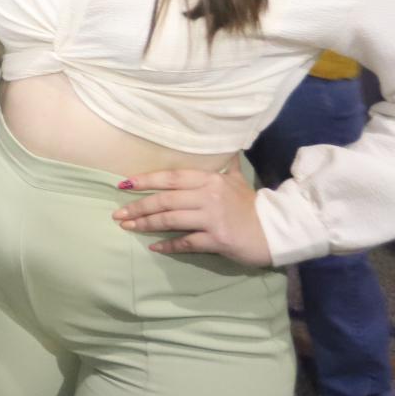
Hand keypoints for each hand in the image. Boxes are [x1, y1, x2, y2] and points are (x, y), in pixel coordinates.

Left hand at [112, 166, 271, 265]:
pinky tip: (154, 247)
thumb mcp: (237, 180)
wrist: (276, 230)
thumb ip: (226, 165)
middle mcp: (208, 196)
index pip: (171, 177)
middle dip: (138, 206)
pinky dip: (169, 245)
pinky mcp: (217, 239)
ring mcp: (212, 218)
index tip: (123, 184)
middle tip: (118, 214)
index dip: (146, 180)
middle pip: (165, 200)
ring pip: (171, 220)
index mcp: (210, 180)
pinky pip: (187, 242)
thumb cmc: (251, 205)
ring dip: (146, 224)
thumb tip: (225, 148)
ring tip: (128, 227)